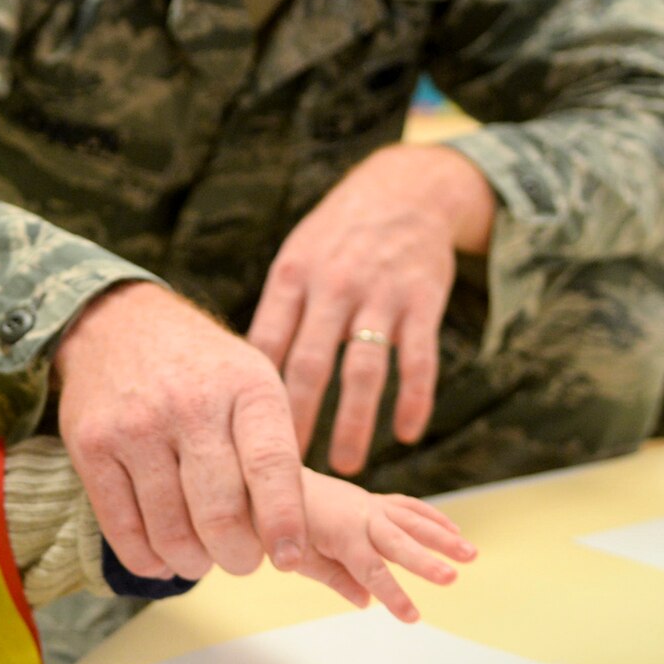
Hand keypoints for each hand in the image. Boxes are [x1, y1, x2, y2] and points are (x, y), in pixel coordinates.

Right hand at [54, 282, 308, 580]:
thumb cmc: (203, 371)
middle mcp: (189, 403)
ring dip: (192, 562)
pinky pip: (122, 527)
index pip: (270, 464)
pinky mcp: (92, 445)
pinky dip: (146, 558)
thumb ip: (272, 451)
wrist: (118, 325)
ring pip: (170, 529)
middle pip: (219, 511)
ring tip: (201, 559)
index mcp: (246, 387)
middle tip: (240, 561)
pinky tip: (161, 558)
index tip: (288, 559)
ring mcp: (135, 425)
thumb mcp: (253, 384)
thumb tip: (286, 538)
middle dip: (236, 555)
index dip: (283, 521)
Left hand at [247, 145, 493, 477]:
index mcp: (291, 276)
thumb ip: (276, 314)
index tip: (240, 443)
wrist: (406, 189)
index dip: (251, 396)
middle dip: (296, 423)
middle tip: (285, 475)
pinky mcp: (423, 301)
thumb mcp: (296, 258)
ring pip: (363, 371)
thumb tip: (241, 382)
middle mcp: (333, 286)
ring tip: (344, 467)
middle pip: (308, 365)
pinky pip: (418, 360)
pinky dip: (413, 400)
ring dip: (353, 423)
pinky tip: (405, 434)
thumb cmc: (338, 236)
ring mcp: (379, 294)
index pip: (265, 347)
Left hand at [288, 470, 474, 622]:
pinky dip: (432, 517)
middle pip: (399, 544)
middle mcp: (362, 517)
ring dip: (443, 537)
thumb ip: (334, 578)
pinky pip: (409, 507)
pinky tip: (454, 532)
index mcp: (341, 535)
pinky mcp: (377, 501)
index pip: (372, 572)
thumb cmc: (287, 528)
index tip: (413, 617)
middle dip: (426, 561)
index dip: (393, 595)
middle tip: (452, 577)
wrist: (280, 485)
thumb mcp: (301, 559)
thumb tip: (365, 602)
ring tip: (470, 553)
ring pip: (413, 521)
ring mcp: (372, 506)